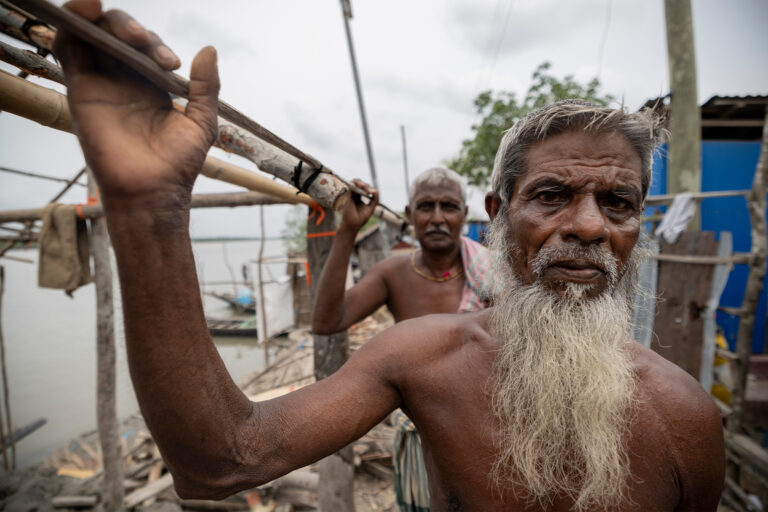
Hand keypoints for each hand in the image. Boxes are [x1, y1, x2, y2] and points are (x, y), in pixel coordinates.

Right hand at [54, 0, 218, 210]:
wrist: (154, 190)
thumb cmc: (178, 164)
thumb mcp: (202, 121)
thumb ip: (207, 86)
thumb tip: (209, 50)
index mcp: (150, 86)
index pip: (145, 48)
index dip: (155, 45)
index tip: (171, 64)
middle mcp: (123, 81)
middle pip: (117, 35)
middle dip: (131, 28)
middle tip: (145, 43)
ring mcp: (101, 83)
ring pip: (93, 35)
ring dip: (105, 21)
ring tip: (124, 28)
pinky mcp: (81, 89)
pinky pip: (68, 48)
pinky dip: (73, 24)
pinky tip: (88, 14)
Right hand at [339, 179, 378, 231]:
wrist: (353, 225)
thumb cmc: (361, 218)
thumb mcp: (371, 208)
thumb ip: (375, 199)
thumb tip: (377, 190)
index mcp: (360, 197)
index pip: (365, 188)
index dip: (369, 188)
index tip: (373, 193)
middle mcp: (355, 195)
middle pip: (360, 184)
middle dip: (366, 186)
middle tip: (370, 191)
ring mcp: (350, 195)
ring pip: (355, 183)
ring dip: (361, 183)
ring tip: (366, 188)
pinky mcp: (347, 195)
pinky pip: (351, 186)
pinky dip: (356, 184)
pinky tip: (362, 188)